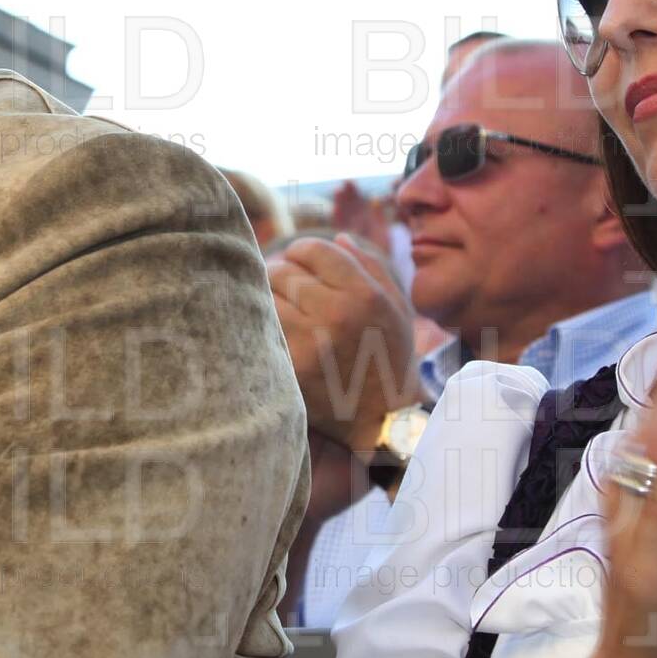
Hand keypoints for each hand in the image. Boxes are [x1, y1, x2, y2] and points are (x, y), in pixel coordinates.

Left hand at [268, 233, 419, 451]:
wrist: (381, 420)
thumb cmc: (388, 358)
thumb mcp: (395, 308)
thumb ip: (370, 267)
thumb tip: (338, 237)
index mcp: (365, 296)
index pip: (315, 250)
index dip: (300, 251)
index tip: (296, 261)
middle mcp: (337, 315)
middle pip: (284, 272)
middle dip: (280, 275)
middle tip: (282, 287)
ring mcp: (310, 342)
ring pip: (267, 297)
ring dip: (267, 298)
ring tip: (276, 307)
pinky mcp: (289, 368)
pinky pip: (262, 328)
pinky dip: (261, 325)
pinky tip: (270, 330)